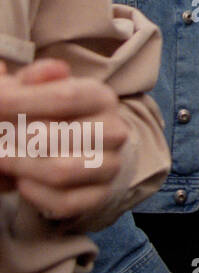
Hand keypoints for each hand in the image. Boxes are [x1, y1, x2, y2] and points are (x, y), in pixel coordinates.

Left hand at [0, 60, 129, 219]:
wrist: (94, 151)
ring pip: (61, 171)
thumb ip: (31, 79)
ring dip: (20, 166)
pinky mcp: (101, 196)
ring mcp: (110, 165)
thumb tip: (9, 70)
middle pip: (58, 137)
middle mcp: (113, 130)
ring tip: (3, 159)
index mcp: (101, 97)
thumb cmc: (59, 116)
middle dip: (13, 139)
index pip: (65, 97)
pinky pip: (65, 201)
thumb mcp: (46, 90)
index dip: (23, 101)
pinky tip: (22, 180)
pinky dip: (35, 194)